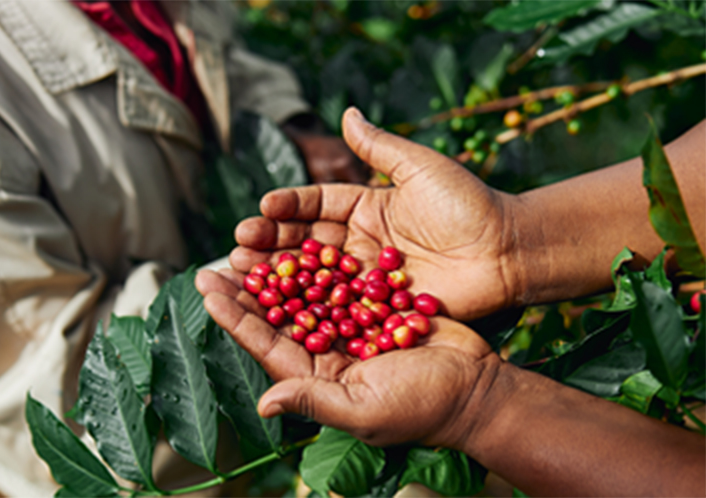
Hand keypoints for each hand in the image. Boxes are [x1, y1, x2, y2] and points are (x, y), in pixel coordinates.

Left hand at [195, 268, 499, 448]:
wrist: (477, 387)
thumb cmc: (423, 407)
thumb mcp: (364, 409)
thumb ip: (314, 401)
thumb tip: (264, 404)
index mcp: (318, 377)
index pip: (266, 345)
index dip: (236, 318)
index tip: (209, 290)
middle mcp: (328, 351)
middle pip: (279, 316)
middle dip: (248, 289)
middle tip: (220, 260)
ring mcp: (351, 327)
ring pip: (306, 293)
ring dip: (279, 270)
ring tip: (253, 243)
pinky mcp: (375, 307)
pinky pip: (341, 281)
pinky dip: (321, 262)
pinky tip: (302, 240)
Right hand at [236, 107, 522, 320]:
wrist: (508, 251)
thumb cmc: (468, 204)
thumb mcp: (420, 167)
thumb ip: (380, 147)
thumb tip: (347, 112)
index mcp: (368, 207)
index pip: (318, 205)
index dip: (289, 206)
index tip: (262, 206)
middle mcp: (361, 242)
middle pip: (307, 243)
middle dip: (271, 243)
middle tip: (238, 245)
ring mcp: (367, 278)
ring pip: (315, 277)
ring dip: (279, 277)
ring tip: (243, 273)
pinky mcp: (379, 308)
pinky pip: (340, 308)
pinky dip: (310, 309)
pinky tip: (279, 310)